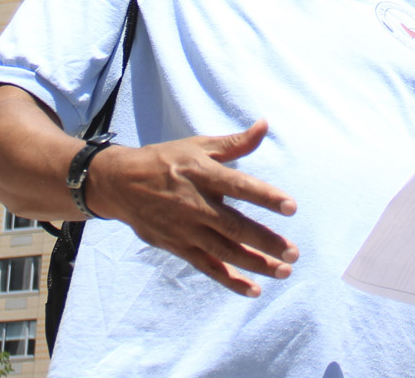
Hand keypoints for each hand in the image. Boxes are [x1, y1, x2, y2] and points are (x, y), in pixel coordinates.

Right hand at [85, 119, 299, 297]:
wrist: (120, 184)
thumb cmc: (165, 160)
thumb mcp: (198, 146)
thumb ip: (234, 143)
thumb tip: (264, 125)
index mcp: (202, 174)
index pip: (239, 186)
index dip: (265, 196)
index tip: (291, 207)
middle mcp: (195, 204)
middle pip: (235, 226)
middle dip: (266, 241)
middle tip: (294, 252)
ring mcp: (185, 228)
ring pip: (224, 251)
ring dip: (255, 264)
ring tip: (284, 271)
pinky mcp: (178, 246)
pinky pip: (207, 267)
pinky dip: (229, 280)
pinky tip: (253, 289)